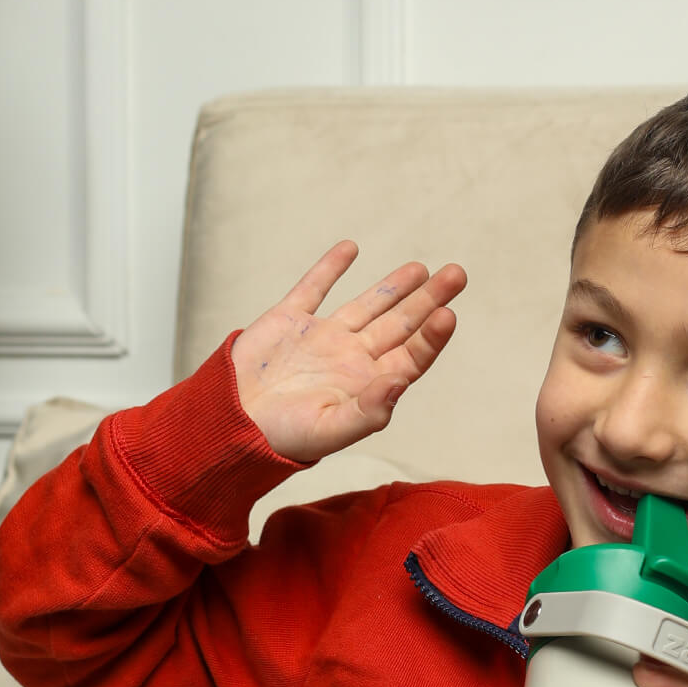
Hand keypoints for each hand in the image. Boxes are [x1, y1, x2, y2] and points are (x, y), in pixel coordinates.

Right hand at [230, 240, 467, 462]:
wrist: (230, 424)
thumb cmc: (283, 438)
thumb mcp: (330, 431)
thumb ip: (369, 410)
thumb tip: (400, 380)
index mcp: (366, 385)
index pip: (411, 357)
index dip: (432, 336)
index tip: (447, 314)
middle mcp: (351, 358)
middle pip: (399, 324)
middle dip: (428, 299)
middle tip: (457, 274)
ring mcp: (322, 337)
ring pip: (367, 304)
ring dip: (394, 285)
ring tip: (421, 268)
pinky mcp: (289, 321)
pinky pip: (314, 287)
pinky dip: (331, 268)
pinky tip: (351, 248)